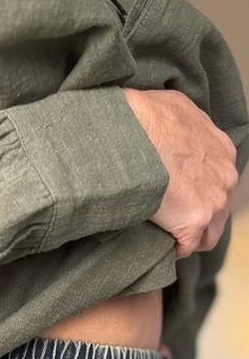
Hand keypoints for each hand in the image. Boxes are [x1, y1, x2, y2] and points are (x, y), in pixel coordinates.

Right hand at [123, 88, 238, 258]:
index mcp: (223, 151)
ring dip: (189, 237)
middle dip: (197, 218)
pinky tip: (159, 243)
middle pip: (218, 212)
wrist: (133, 134)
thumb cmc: (146, 118)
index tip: (179, 198)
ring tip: (167, 236)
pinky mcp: (194, 221)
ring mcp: (213, 201)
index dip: (198, 194)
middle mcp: (225, 177)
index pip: (218, 183)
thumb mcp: (175, 109)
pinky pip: (185, 247)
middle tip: (172, 220)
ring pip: (207, 235)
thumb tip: (171, 134)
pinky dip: (173, 248)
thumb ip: (184, 129)